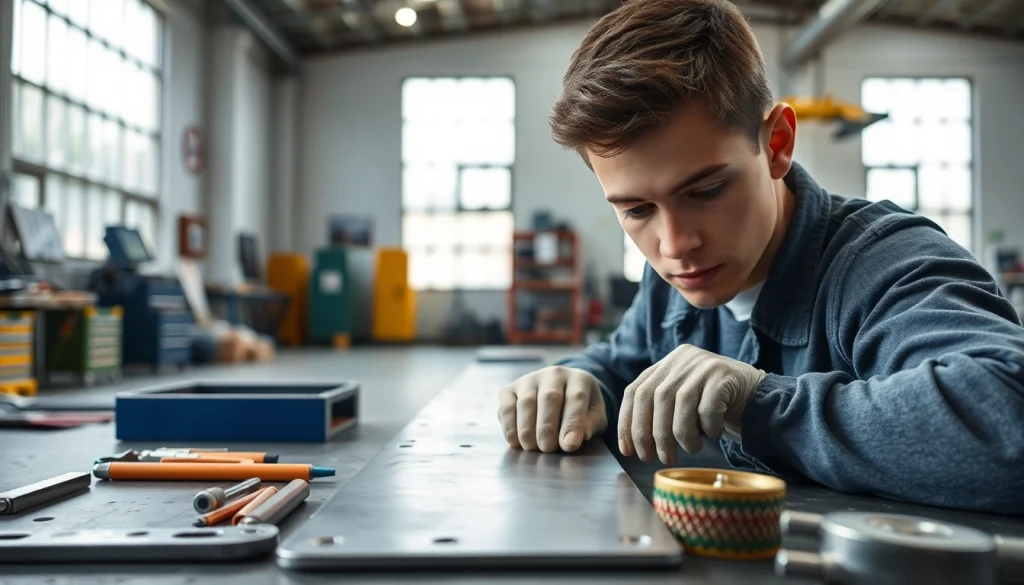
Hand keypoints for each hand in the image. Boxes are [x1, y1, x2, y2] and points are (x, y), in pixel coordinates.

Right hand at [498, 366, 607, 452]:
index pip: (576, 398)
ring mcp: (529, 380)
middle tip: (548, 450)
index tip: (569, 445)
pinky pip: (506, 407)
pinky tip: (516, 442)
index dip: (572, 423)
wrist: (561, 392)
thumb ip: (590, 425)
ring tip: (532, 448)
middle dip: (547, 428)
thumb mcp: (595, 415)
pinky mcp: (509, 389)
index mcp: (578, 378)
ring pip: (526, 403)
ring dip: (527, 430)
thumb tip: (577, 437)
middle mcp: (553, 374)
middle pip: (549, 398)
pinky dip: (510, 427)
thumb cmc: (581, 409)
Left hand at [618, 344, 765, 463]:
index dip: (627, 422)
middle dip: (649, 434)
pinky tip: (713, 434)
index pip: (635, 391)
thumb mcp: (682, 404)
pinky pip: (707, 409)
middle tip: (654, 458)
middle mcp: (682, 359)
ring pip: (678, 403)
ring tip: (689, 450)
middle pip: (653, 397)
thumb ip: (658, 411)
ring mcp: (703, 364)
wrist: (759, 399)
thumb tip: (630, 444)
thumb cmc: (714, 409)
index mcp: (666, 364)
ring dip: (679, 435)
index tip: (628, 451)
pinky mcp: (723, 375)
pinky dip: (707, 428)